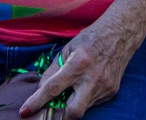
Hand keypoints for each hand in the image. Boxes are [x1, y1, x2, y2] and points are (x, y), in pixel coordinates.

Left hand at [19, 20, 143, 118]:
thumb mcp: (68, 49)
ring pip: (83, 108)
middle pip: (74, 111)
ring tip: (74, 88)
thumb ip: (53, 70)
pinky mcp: (112, 91)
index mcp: (78, 64)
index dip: (36, 102)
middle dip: (61, 116)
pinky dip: (85, 98)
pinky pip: (93, 102)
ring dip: (73, 103)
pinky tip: (87, 85)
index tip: (24, 111)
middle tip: (54, 109)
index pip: (53, 88)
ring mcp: (104, 86)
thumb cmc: (91, 38)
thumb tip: (41, 89)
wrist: (121, 34)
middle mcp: (92, 78)